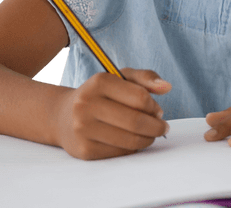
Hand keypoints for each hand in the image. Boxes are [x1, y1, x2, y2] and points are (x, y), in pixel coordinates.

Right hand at [52, 67, 170, 159]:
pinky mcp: (85, 150)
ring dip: (148, 139)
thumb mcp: (121, 78)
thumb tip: (167, 87)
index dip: (154, 106)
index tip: (157, 110)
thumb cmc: (100, 95)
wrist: (63, 117)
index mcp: (99, 82)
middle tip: (162, 127)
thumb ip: (146, 78)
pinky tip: (132, 141)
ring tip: (150, 135)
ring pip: (130, 140)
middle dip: (156, 127)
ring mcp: (83, 129)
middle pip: (136, 121)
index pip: (140, 97)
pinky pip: (120, 152)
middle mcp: (87, 104)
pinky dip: (133, 148)